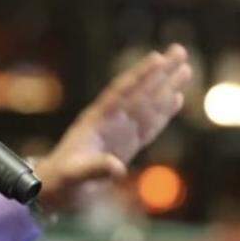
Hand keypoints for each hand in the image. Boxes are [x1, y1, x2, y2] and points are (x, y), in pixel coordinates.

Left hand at [34, 44, 191, 208]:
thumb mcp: (74, 177)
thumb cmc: (60, 182)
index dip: (140, 76)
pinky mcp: (127, 145)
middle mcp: (110, 122)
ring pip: (148, 105)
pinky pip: (150, 124)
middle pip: (140, 92)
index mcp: (96, 122)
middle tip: (180, 50)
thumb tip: (117, 167)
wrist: (54, 190)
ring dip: (166, 87)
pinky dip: (165, 111)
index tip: (158, 57)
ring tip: (186, 68)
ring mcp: (119, 132)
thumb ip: (94, 170)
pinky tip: (176, 98)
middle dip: (160, 73)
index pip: (122, 93)